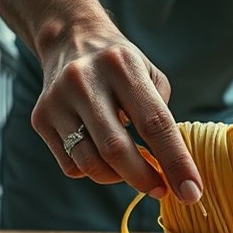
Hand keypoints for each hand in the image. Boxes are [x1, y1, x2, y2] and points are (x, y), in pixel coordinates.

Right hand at [30, 32, 202, 202]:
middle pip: (116, 148)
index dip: (175, 161)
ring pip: (90, 163)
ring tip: (133, 170)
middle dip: (144, 178)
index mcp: (122, 65)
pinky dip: (94, 170)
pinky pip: (72, 166)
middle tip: (162, 190)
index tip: (191, 192)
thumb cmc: (121, 66)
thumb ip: (162, 118)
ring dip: (119, 178)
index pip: (154, 123)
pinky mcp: (40, 118)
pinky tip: (103, 155)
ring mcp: (57, 100)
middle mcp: (84, 80)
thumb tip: (173, 170)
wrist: (70, 40)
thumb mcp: (151, 75)